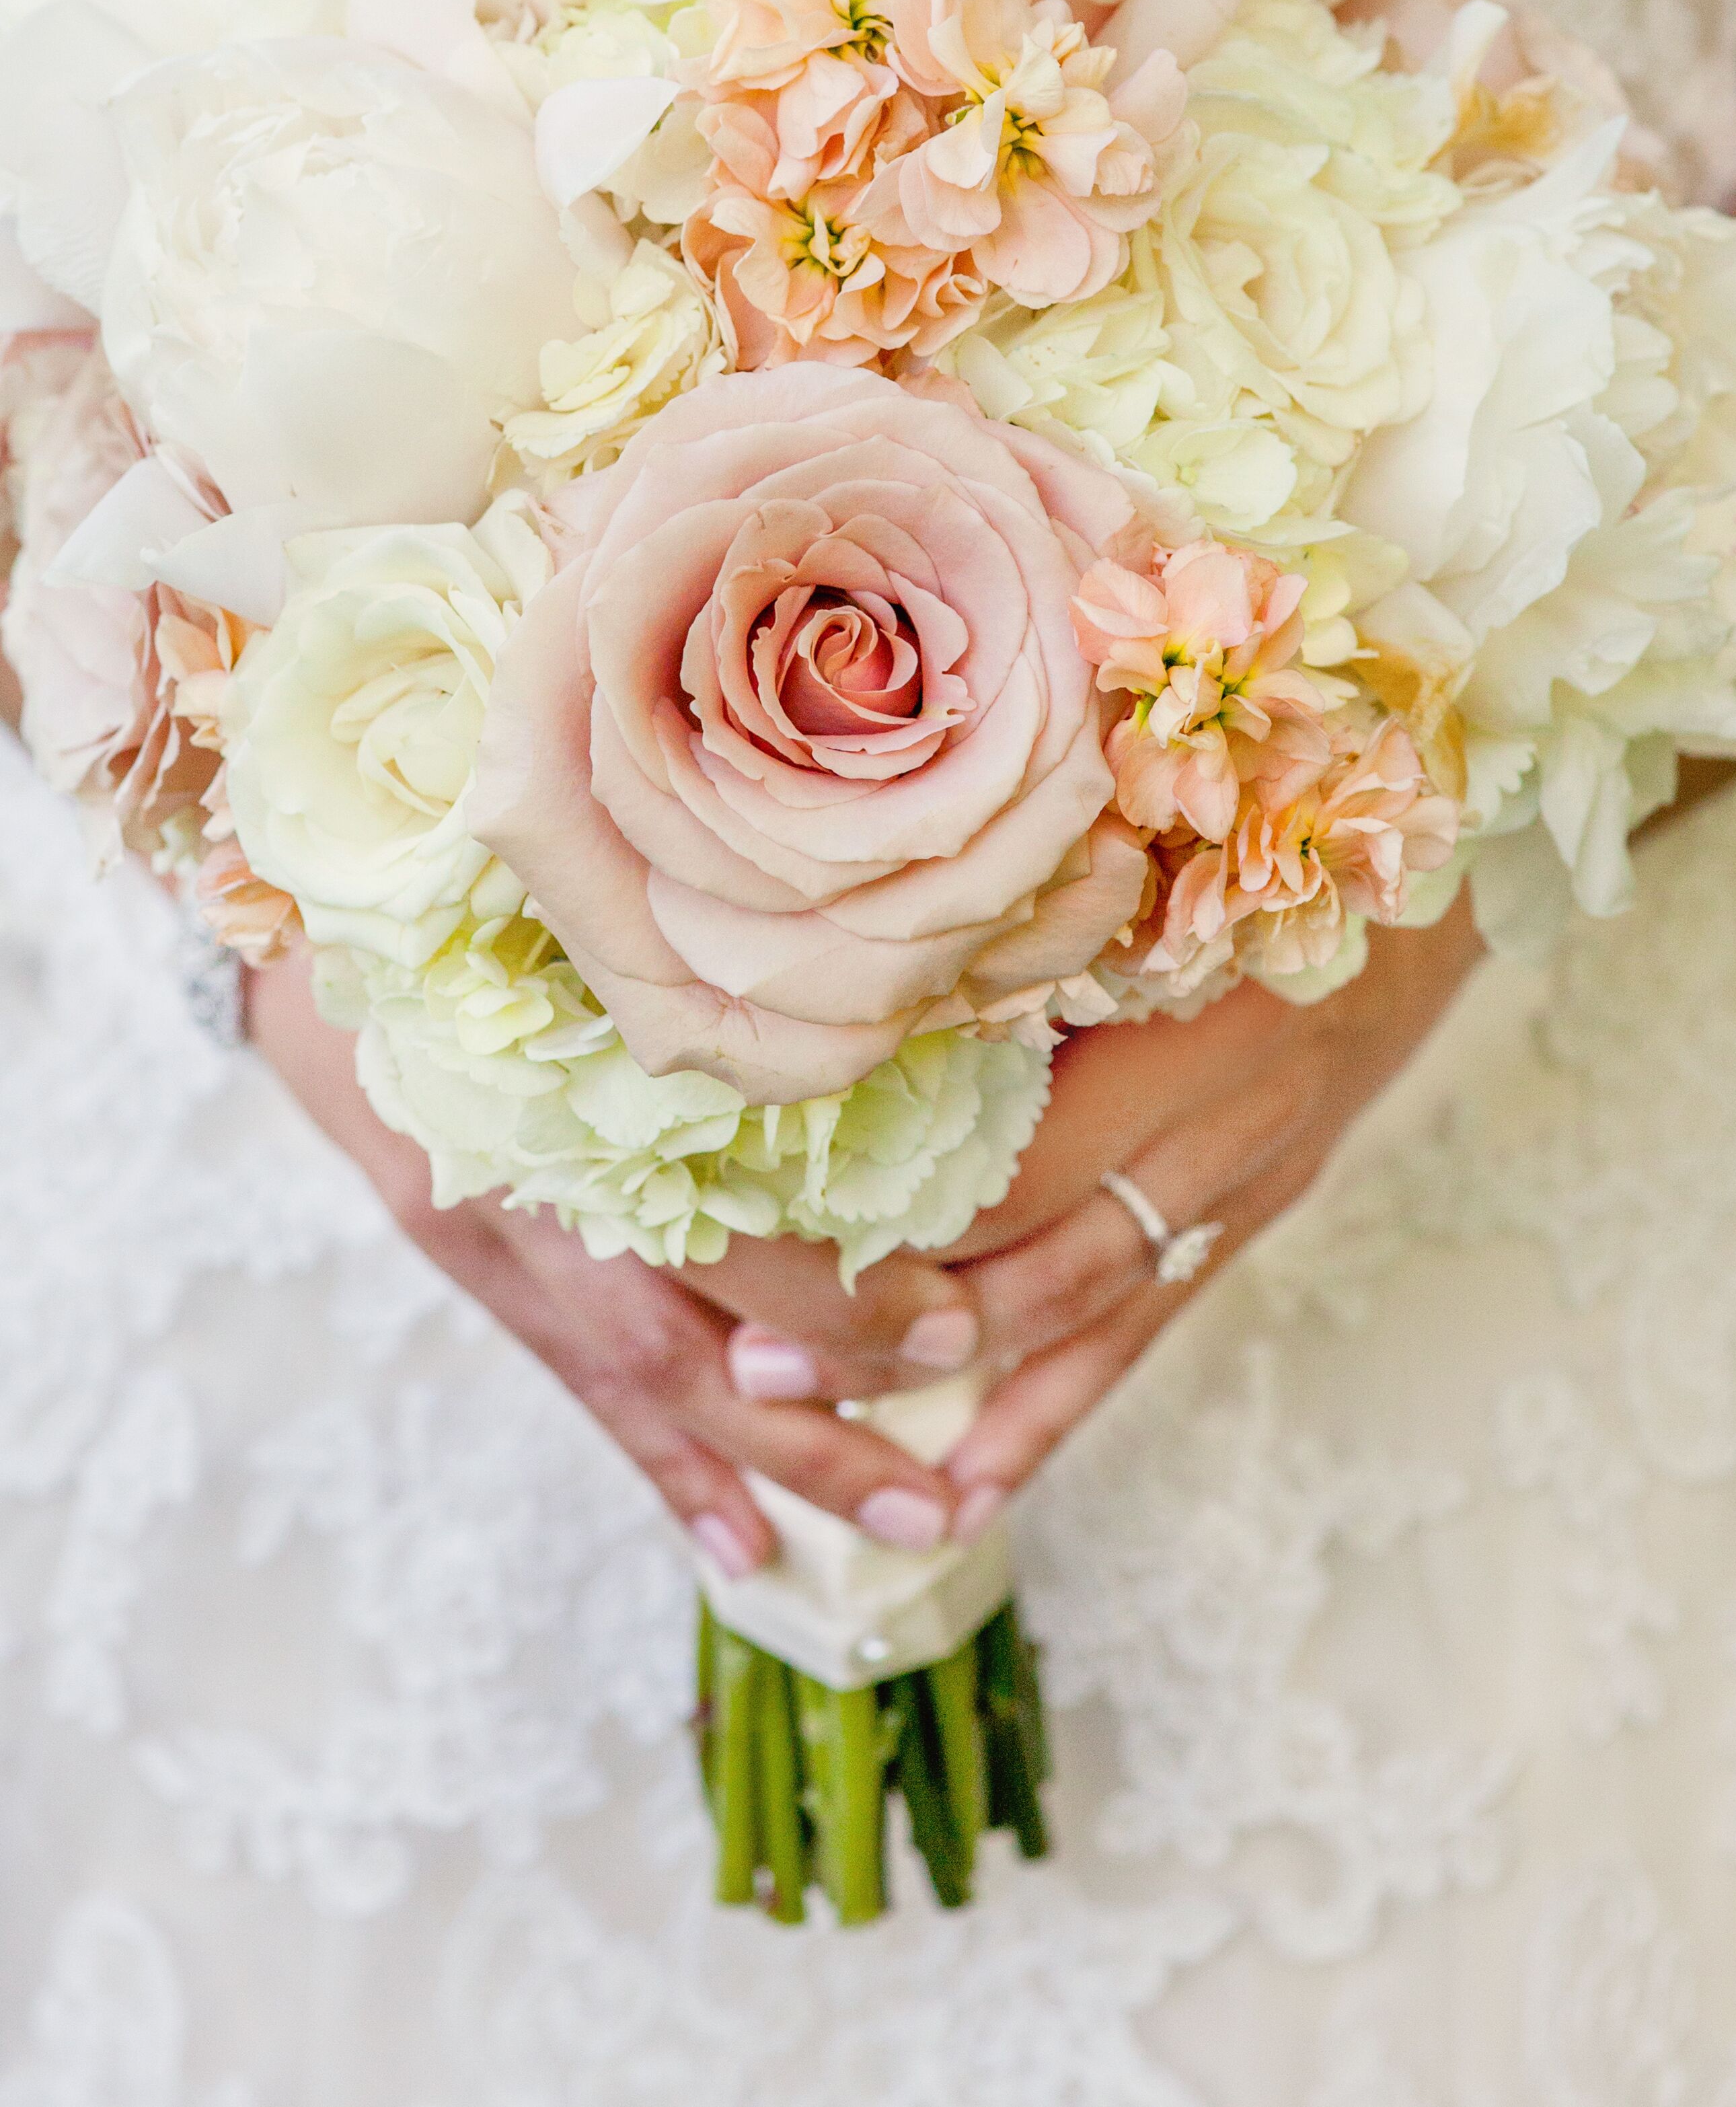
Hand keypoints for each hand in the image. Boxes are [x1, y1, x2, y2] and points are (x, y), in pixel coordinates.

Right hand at [245, 947, 980, 1575]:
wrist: (333, 950)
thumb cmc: (493, 919)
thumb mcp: (593, 935)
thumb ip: (708, 1003)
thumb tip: (890, 1020)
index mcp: (581, 1091)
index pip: (720, 1225)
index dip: (835, 1294)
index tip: (953, 1330)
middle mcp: (540, 1180)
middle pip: (688, 1333)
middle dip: (823, 1413)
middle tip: (941, 1480)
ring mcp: (501, 1234)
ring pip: (649, 1378)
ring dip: (774, 1463)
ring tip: (898, 1523)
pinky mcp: (480, 1266)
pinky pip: (588, 1387)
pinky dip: (672, 1470)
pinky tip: (745, 1552)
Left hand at [692, 895, 1486, 1537]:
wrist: (1440, 867)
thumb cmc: (1284, 823)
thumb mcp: (1167, 846)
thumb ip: (1035, 909)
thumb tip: (860, 960)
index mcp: (1185, 1018)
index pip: (1015, 1153)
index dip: (888, 1207)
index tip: (759, 1232)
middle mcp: (1219, 1121)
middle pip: (1033, 1252)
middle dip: (890, 1320)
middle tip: (755, 1370)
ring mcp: (1243, 1180)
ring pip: (1082, 1313)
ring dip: (955, 1383)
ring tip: (826, 1440)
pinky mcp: (1255, 1214)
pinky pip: (1144, 1330)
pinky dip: (1055, 1410)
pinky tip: (973, 1484)